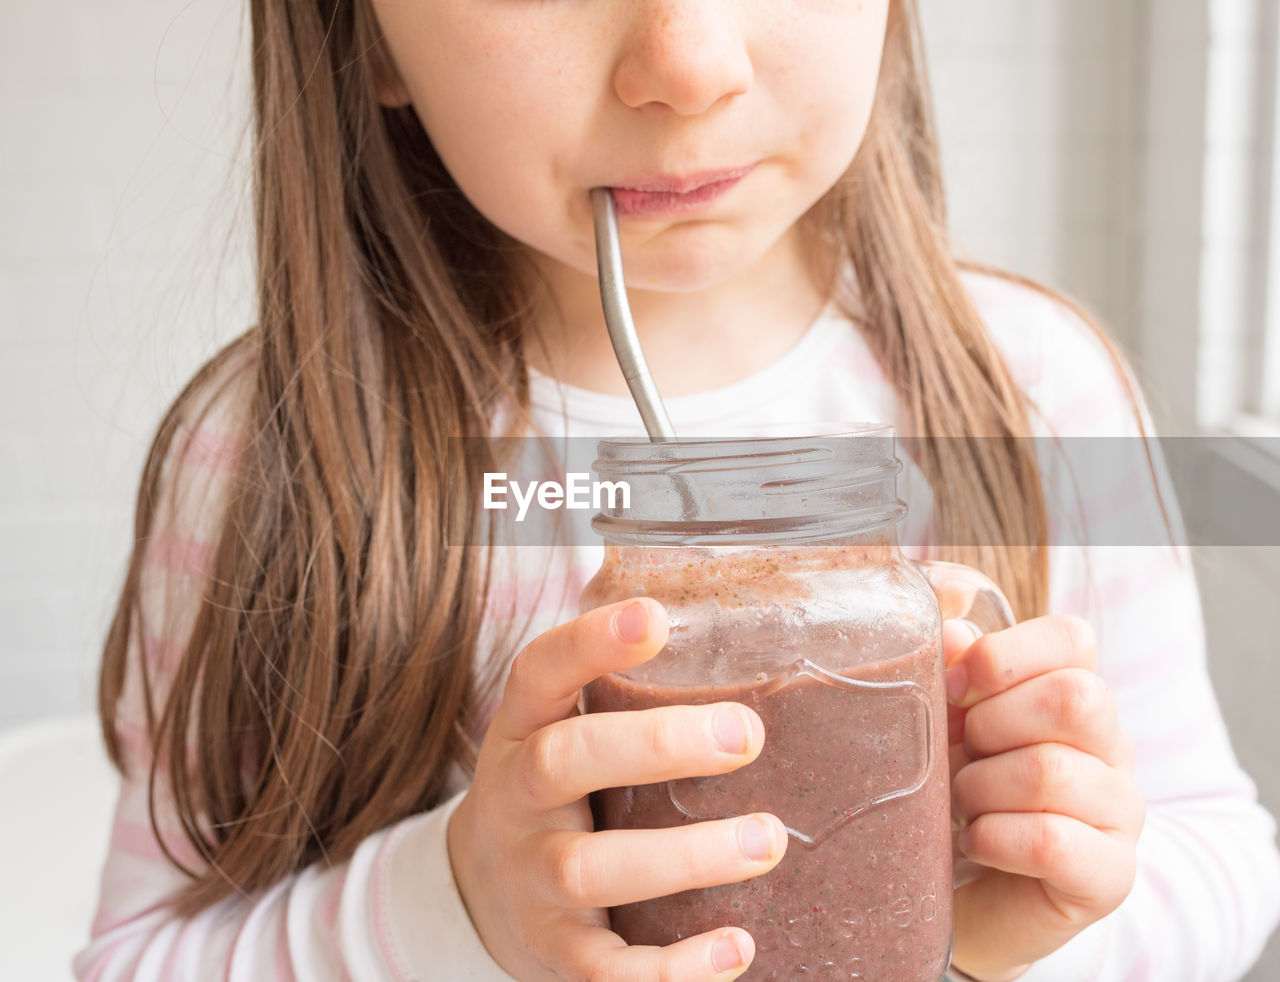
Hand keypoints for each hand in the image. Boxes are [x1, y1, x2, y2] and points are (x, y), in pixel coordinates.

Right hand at [447, 597, 787, 980]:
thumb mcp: (562, 728)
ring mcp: (530, 877)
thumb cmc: (555, 790)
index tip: (656, 618)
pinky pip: (606, 967)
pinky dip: (671, 968)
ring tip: (767, 840)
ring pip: (592, 868)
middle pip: (565, 760)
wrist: (479, 891)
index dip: (590, 642)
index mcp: (522, 729)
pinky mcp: (556, 950)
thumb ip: (624, 689)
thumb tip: (734, 617)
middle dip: (655, 745)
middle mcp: (516, 797)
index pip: (538, 671)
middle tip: (746, 735)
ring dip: (685, 856)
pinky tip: (737, 947)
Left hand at [943, 614, 1144, 980]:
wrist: (965, 895)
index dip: (1004, 654)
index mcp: (1076, 696)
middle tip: (962, 756)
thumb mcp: (949, 726)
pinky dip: (993, 838)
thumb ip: (956, 674)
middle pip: (1075, 697)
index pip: (1072, 638)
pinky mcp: (1110, 875)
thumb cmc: (961, 796)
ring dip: (981, 787)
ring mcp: (1120, 812)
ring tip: (963, 805)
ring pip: (1051, 771)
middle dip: (992, 724)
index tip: (956, 688)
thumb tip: (955, 633)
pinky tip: (977, 842)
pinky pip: (1049, 840)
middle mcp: (1112, 748)